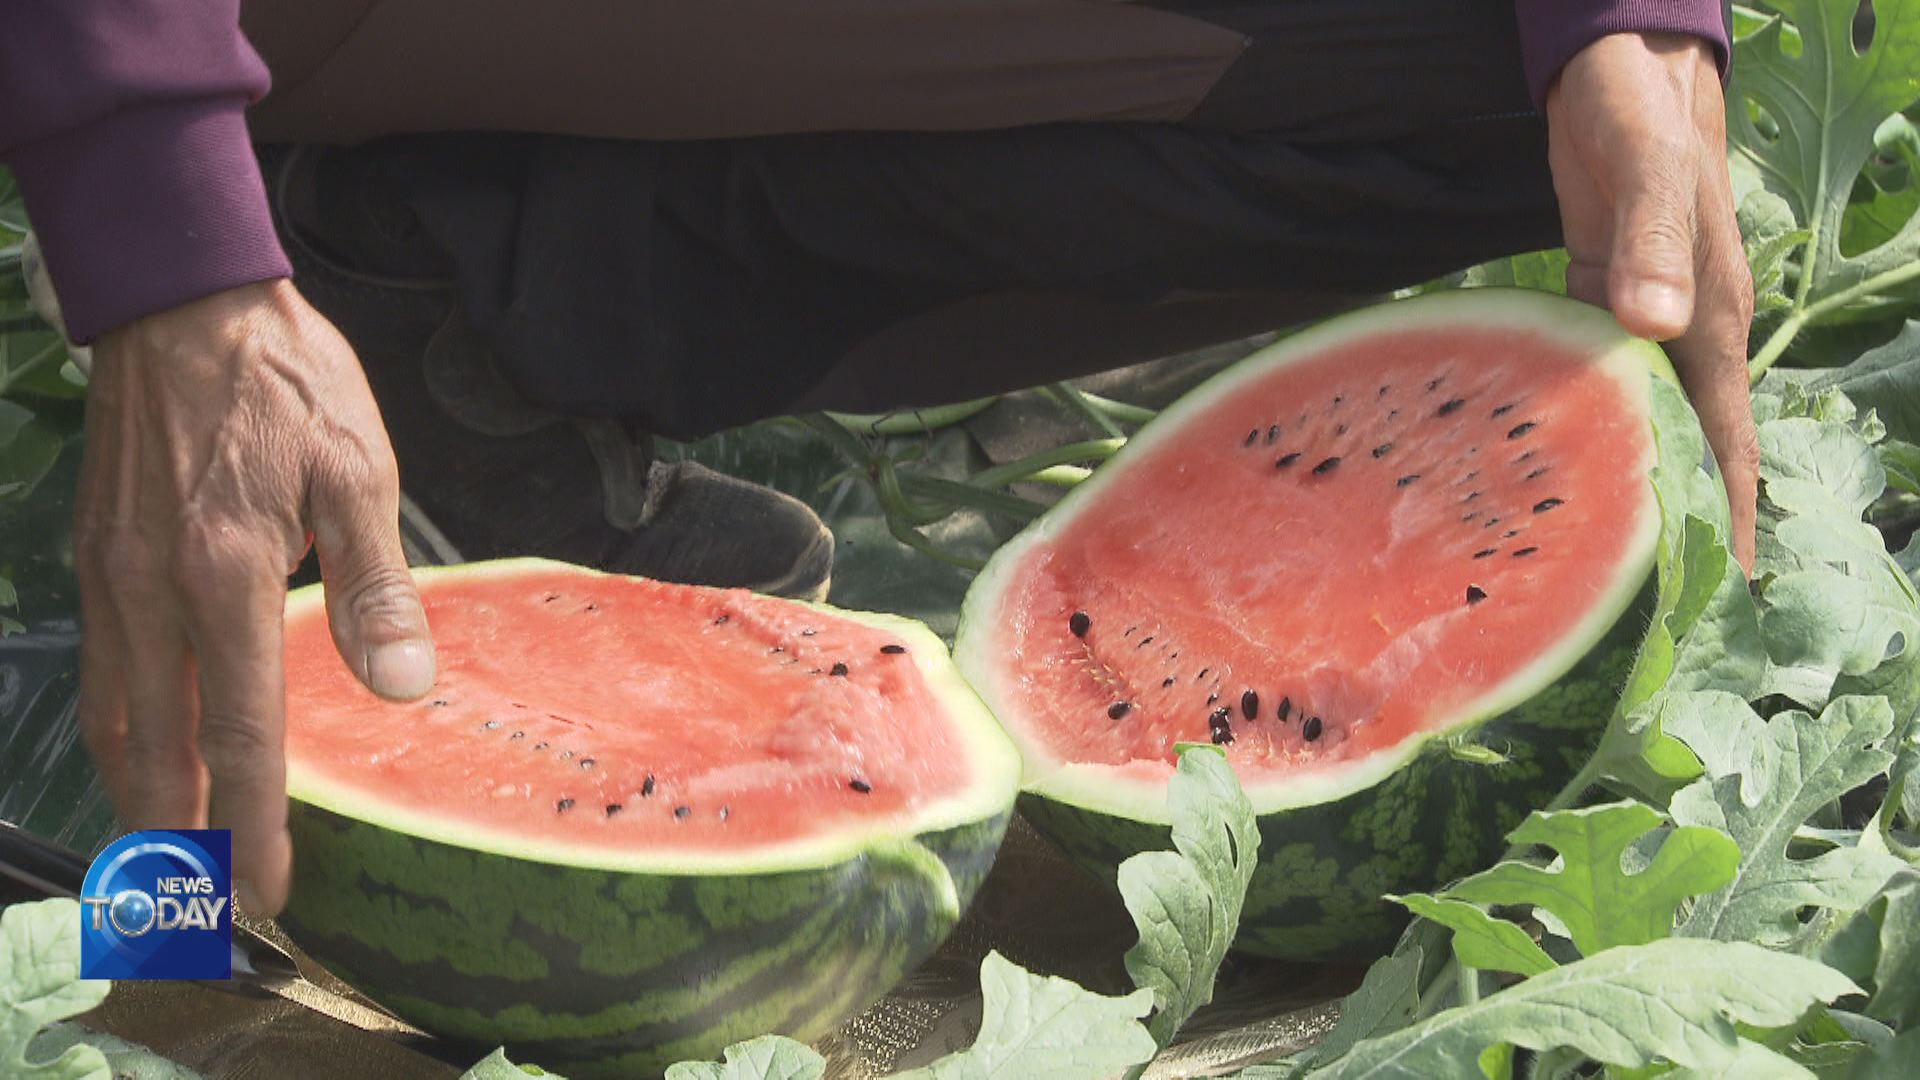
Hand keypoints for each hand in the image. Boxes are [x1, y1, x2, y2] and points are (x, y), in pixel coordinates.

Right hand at [74, 280, 435, 914]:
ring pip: (117, 717)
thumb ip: (374, 586)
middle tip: (203, 911)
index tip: (267, 893)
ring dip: (143, 797)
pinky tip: (145, 754)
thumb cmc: (284, 381)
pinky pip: (104, 669)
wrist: (183, 301)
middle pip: (158, 748)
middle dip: (181, 841)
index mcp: (226, 574)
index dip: (255, 823)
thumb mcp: (357, 470)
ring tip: (173, 860)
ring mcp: (112, 575)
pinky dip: (122, 733)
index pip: (241, 731)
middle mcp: (153, 590)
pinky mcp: (97, 556)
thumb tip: (399, 686)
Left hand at [1546, 32, 1759, 569]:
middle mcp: (1681, 339)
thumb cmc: (1640, 118)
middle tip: (1640, 613)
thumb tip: (1655, 325)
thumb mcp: (1647, 173)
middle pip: (1684, 452)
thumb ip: (1653, 245)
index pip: (1726, 443)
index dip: (1723, 519)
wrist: (1620, 73)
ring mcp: (1640, 328)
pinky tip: (1534, 476)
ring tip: (1586, 572)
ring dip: (1620, 489)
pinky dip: (1575, 433)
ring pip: (1636, 426)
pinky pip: (1592, 388)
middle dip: (1670, 528)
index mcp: (1709, 324)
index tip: (1719, 595)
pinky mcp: (1596, 310)